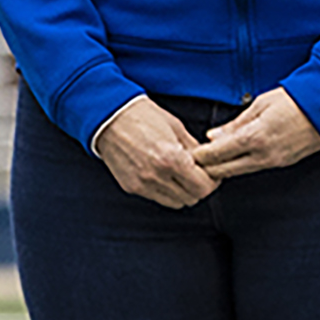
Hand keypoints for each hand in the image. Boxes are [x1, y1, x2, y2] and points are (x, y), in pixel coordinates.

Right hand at [92, 96, 219, 208]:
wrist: (108, 116)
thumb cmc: (142, 116)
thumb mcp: (176, 127)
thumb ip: (194, 149)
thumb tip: (209, 163)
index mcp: (172, 158)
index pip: (203, 188)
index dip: (211, 182)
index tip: (209, 174)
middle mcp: (157, 176)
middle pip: (192, 198)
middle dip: (198, 187)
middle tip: (196, 174)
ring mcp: (143, 184)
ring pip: (176, 203)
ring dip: (182, 192)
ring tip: (178, 175)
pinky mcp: (131, 187)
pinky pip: (157, 198)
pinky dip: (164, 191)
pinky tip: (161, 174)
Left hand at [193, 88, 319, 178]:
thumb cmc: (292, 101)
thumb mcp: (259, 105)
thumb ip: (234, 125)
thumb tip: (212, 136)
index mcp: (254, 138)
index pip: (217, 154)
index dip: (199, 156)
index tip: (187, 154)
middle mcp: (263, 155)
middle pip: (224, 170)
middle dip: (206, 168)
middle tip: (191, 162)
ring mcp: (273, 162)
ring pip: (238, 172)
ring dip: (222, 168)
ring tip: (208, 161)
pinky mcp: (281, 165)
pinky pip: (253, 169)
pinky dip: (238, 166)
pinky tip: (230, 160)